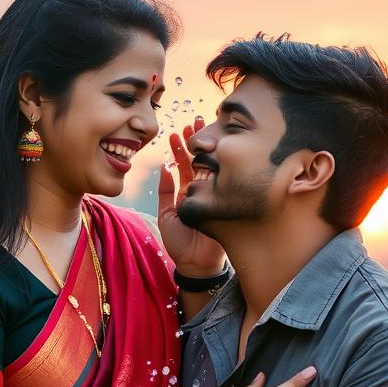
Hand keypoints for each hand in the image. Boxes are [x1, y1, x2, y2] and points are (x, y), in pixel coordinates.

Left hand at [157, 125, 226, 275]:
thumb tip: (164, 168)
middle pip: (200, 161)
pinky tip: (210, 151)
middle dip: (197, 142)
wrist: (195, 264)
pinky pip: (217, 183)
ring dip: (206, 149)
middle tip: (195, 123)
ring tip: (201, 130)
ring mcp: (215, 195)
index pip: (185, 166)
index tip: (177, 131)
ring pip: (210, 168)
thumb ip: (165, 192)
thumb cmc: (179, 243)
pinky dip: (213, 167)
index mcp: (188, 193)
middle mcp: (203, 191)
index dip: (181, 149)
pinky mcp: (223, 202)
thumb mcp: (166, 216)